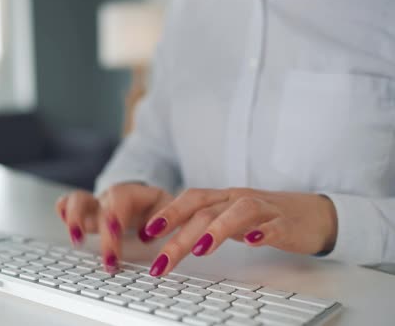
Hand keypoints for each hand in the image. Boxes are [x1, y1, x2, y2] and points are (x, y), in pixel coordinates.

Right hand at [55, 184, 172, 272]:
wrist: (155, 201)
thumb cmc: (163, 210)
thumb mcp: (173, 213)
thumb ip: (169, 223)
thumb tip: (160, 239)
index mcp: (135, 194)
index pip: (121, 199)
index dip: (115, 215)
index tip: (115, 232)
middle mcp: (113, 198)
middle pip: (100, 206)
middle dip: (102, 232)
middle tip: (108, 259)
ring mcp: (98, 204)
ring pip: (78, 200)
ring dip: (74, 218)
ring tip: (77, 240)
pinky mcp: (88, 213)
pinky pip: (69, 204)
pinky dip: (63, 211)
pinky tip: (63, 220)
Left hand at [143, 188, 337, 276]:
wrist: (315, 214)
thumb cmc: (264, 217)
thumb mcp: (229, 218)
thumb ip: (202, 224)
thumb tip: (167, 239)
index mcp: (223, 198)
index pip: (190, 200)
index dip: (168, 213)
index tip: (145, 232)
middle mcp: (239, 199)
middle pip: (206, 210)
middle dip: (179, 234)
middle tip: (161, 261)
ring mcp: (264, 209)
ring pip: (238, 212)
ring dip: (217, 229)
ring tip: (200, 249)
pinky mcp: (287, 223)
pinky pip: (275, 225)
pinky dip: (263, 232)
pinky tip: (252, 243)